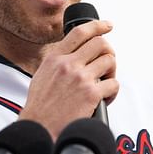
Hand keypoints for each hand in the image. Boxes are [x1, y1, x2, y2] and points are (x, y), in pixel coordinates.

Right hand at [18, 20, 118, 139]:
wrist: (39, 127)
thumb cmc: (41, 105)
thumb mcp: (43, 73)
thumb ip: (58, 61)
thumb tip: (75, 53)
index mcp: (55, 58)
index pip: (80, 32)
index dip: (97, 26)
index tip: (107, 25)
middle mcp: (68, 64)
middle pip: (100, 43)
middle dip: (108, 51)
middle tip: (107, 62)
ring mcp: (80, 78)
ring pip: (109, 61)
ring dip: (111, 71)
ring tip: (105, 81)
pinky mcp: (91, 93)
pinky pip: (113, 84)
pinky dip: (112, 91)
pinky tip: (105, 98)